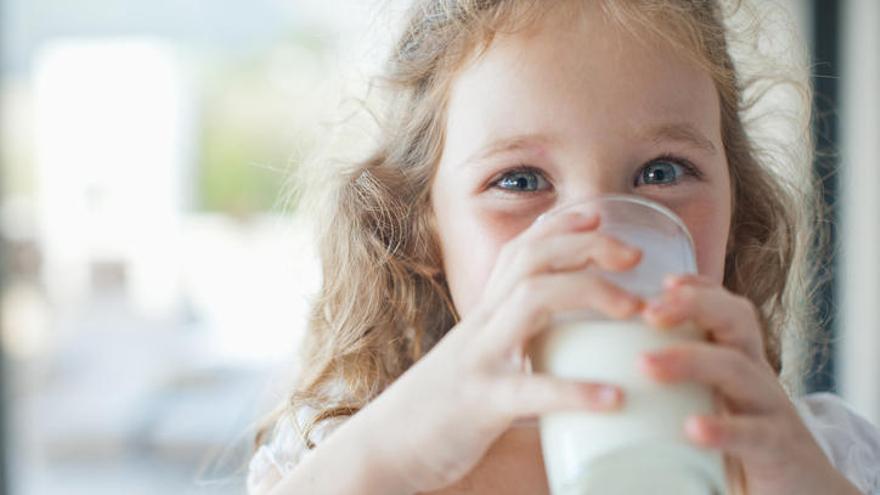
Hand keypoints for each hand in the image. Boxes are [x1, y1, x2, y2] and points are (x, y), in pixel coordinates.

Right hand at [354, 209, 642, 493]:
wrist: (385, 448)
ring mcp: (479, 360)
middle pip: (531, 259)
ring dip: (588, 292)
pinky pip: (529, 390)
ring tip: (634, 309)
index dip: (559, 224)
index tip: (600, 213)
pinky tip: (614, 398)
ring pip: (530, 300)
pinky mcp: (480, 404)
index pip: (520, 250)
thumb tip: (569, 352)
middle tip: (634, 255)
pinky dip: (574, 391)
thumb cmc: (441, 408)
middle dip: (584, 244)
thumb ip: (517, 347)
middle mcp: (481, 326)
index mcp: (485, 315)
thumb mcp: (480, 362)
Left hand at [638, 274, 861, 494]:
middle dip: (694, 306)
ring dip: (690, 360)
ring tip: (646, 364)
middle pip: (735, 321)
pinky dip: (723, 428)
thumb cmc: (743, 444)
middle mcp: (756, 376)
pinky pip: (752, 433)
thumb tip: (609, 377)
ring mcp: (770, 409)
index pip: (726, 309)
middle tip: (648, 312)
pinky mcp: (777, 448)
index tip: (663, 281)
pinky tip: (692, 427)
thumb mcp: (711, 403)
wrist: (802, 492)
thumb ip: (677, 384)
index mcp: (738, 361)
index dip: (699, 288)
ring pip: (736, 369)